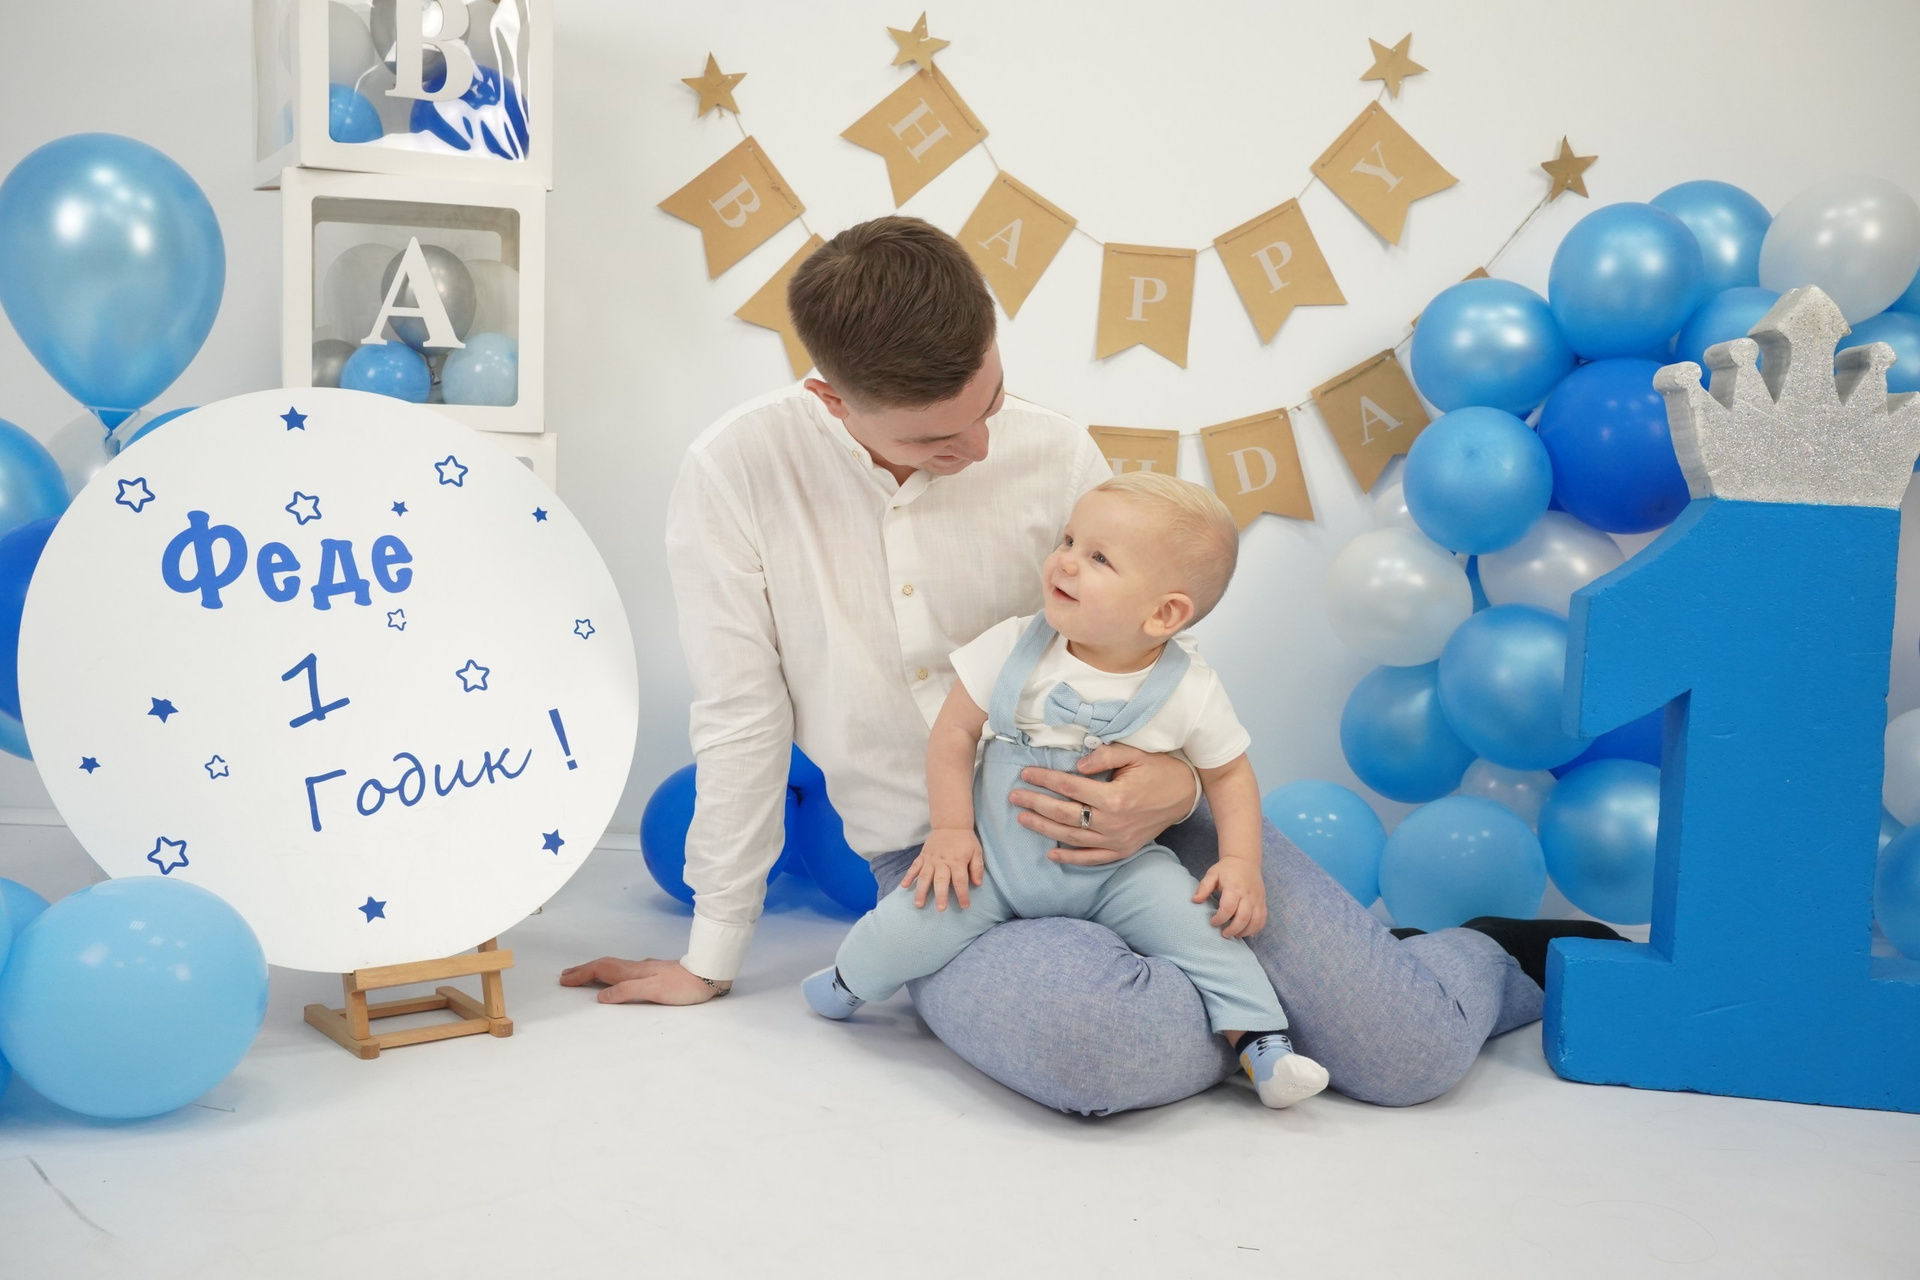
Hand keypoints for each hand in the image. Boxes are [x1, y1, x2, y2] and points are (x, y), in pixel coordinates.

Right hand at [558, 957, 728, 1004]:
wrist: (709, 974)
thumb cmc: (684, 986)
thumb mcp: (654, 991)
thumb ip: (627, 992)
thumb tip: (601, 996)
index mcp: (634, 972)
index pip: (601, 970)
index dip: (581, 975)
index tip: (564, 981)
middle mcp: (637, 968)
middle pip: (604, 966)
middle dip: (583, 970)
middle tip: (565, 976)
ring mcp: (646, 969)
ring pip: (614, 966)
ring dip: (595, 970)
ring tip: (583, 974)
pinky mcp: (655, 973)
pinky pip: (624, 970)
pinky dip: (611, 972)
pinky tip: (615, 975)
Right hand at [900, 828, 983, 909]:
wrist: (950, 824)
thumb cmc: (965, 840)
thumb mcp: (977, 851)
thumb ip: (977, 868)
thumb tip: (977, 884)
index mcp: (957, 861)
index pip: (960, 881)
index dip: (962, 894)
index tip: (964, 906)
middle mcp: (943, 862)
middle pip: (941, 881)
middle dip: (941, 895)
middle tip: (940, 909)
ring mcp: (931, 859)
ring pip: (925, 876)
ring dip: (921, 891)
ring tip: (919, 904)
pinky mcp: (923, 856)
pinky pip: (914, 867)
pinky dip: (908, 876)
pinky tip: (904, 886)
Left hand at [1008, 744, 1195, 865]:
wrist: (1185, 793)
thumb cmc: (1158, 769)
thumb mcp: (1134, 754)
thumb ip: (1104, 755)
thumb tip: (1078, 765)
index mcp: (1114, 797)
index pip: (1069, 787)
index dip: (1045, 779)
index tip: (1026, 773)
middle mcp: (1113, 822)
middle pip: (1064, 814)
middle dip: (1036, 804)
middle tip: (1013, 797)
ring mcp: (1117, 840)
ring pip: (1072, 837)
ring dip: (1044, 829)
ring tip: (1023, 818)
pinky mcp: (1123, 850)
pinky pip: (1092, 858)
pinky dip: (1071, 858)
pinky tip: (1051, 854)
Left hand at [1193, 859, 1266, 937]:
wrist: (1245, 860)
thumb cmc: (1226, 869)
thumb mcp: (1212, 874)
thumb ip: (1204, 887)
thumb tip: (1195, 900)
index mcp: (1233, 887)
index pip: (1228, 908)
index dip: (1220, 918)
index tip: (1212, 922)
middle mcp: (1248, 895)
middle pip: (1244, 917)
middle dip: (1233, 929)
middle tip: (1224, 933)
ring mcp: (1257, 899)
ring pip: (1255, 921)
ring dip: (1245, 931)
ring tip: (1235, 934)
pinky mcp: (1263, 902)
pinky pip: (1263, 919)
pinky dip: (1256, 929)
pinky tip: (1247, 931)